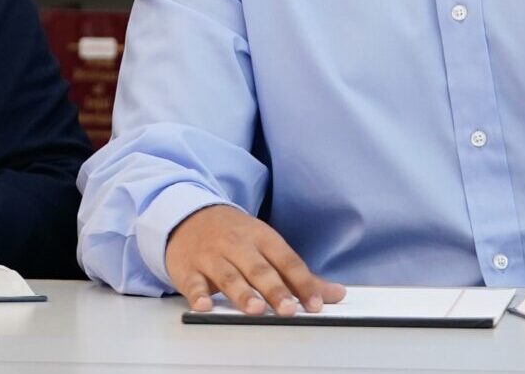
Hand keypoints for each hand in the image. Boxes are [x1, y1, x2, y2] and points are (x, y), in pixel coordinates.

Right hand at [161, 204, 345, 316]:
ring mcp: (211, 256)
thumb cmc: (234, 236)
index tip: (316, 304)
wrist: (187, 215)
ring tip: (256, 309)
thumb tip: (336, 294)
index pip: (286, 261)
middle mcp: (237, 245)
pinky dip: (197, 294)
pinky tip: (204, 305)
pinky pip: (193, 282)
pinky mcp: (188, 268)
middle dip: (274, 289)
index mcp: (261, 238)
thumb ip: (299, 274)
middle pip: (258, 269)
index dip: (302, 283)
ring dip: (242, 293)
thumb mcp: (267, 246)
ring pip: (228, 275)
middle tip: (288, 309)